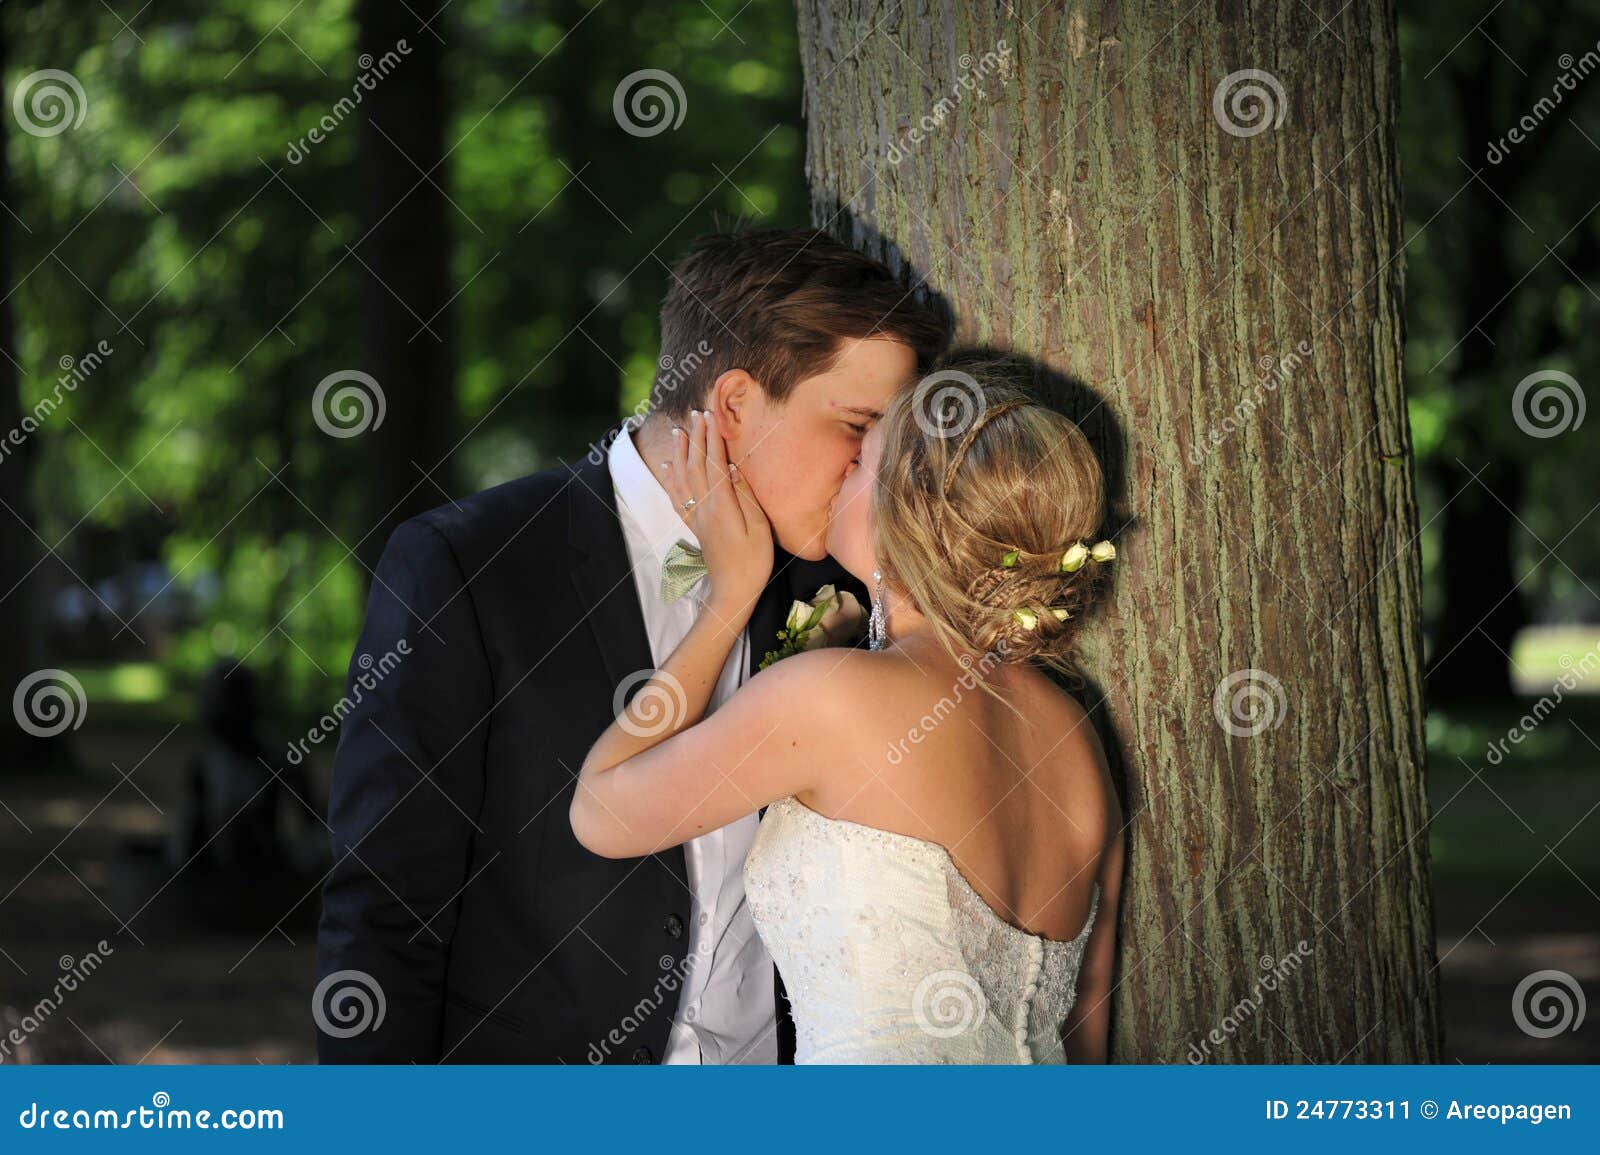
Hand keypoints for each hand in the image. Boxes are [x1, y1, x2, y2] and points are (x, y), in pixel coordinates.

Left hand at [662, 409, 772, 619]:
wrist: (733, 592)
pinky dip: (671, 479)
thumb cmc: (754, 562)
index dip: (713, 438)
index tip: (712, 416)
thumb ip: (745, 496)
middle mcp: (704, 508)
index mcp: (722, 505)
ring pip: (683, 478)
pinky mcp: (695, 526)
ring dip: (680, 453)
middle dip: (697, 437)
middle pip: (697, 466)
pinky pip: (678, 498)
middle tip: (696, 413)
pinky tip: (668, 467)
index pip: (715, 463)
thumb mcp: (759, 528)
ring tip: (679, 432)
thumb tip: (734, 468)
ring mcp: (696, 517)